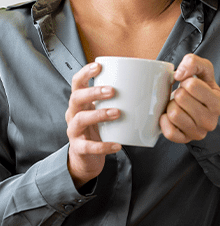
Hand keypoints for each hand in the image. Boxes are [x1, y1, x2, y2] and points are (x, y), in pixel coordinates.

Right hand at [65, 62, 120, 188]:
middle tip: (112, 91)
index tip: (98, 66)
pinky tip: (117, 145)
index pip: (76, 82)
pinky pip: (89, 146)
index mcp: (80, 102)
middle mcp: (73, 114)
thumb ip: (118, 100)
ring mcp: (74, 131)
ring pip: (80, 119)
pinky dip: (103, 146)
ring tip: (117, 113)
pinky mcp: (79, 148)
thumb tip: (151, 86)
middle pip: (76, 97)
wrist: (86, 159)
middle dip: (93, 92)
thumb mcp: (103, 112)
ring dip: (99, 114)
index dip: (85, 73)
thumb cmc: (100, 130)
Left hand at [160, 54, 219, 143]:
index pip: (192, 85)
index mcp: (218, 102)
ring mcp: (198, 132)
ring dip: (171, 106)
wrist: (196, 105)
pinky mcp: (185, 140)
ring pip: (174, 114)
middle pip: (181, 98)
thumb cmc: (199, 87)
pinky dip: (165, 121)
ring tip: (178, 106)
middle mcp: (211, 121)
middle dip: (178, 93)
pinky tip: (170, 116)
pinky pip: (169, 132)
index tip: (190, 85)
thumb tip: (179, 74)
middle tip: (183, 96)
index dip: (186, 81)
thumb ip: (193, 62)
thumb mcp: (202, 69)